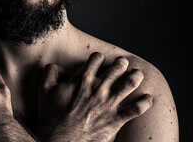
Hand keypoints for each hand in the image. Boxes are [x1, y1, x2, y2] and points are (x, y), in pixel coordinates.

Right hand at [37, 52, 152, 141]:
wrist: (60, 140)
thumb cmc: (52, 114)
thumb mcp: (44, 89)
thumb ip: (50, 72)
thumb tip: (60, 67)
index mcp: (82, 79)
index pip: (97, 59)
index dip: (99, 57)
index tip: (99, 61)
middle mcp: (98, 88)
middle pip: (117, 68)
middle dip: (121, 63)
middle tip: (123, 63)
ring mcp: (108, 104)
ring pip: (129, 84)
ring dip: (136, 77)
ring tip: (138, 74)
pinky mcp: (115, 119)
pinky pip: (136, 110)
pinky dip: (145, 103)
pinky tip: (148, 98)